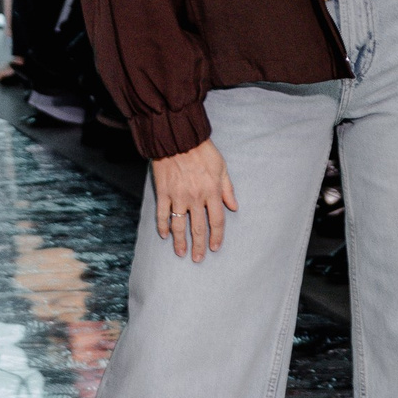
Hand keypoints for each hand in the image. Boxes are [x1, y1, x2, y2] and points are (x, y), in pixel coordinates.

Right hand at [150, 140, 236, 260]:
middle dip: (199, 246)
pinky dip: (162, 226)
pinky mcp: (163, 192)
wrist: (178, 138)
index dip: (216, 237)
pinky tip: (164, 235)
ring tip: (180, 253)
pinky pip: (162, 214)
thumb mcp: (222, 167)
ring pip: (179, 225)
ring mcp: (178, 196)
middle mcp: (196, 197)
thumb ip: (228, 189)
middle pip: (198, 228)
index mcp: (212, 192)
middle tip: (198, 259)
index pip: (217, 221)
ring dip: (180, 242)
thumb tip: (234, 207)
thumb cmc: (202, 151)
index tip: (215, 248)